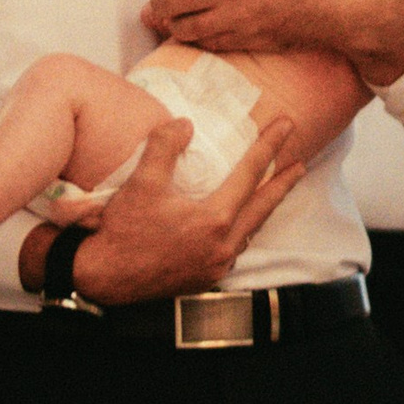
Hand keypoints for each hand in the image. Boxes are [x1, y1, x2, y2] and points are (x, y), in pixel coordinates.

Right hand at [17, 113, 303, 306]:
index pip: (250, 174)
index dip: (269, 146)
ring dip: (263, 208)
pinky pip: (234, 249)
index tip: (286, 125)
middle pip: (263, 207)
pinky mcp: (205, 278)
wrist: (102, 279)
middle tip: (300, 163)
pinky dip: (243, 230)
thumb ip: (165, 147)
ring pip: (250, 230)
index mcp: (214, 221)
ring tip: (274, 190)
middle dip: (283, 183)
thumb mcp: (142, 182)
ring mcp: (215, 266)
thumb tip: (185, 123)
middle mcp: (222, 246)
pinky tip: (239, 222)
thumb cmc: (122, 231)